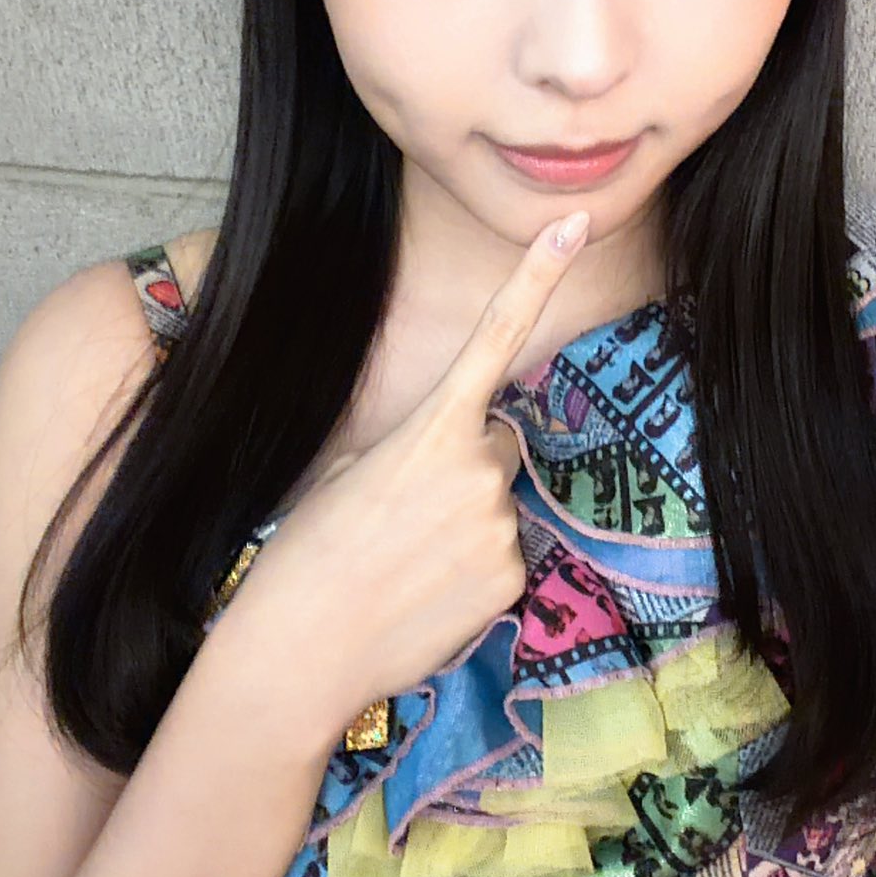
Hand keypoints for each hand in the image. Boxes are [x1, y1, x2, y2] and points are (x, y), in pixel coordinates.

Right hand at [214, 209, 591, 749]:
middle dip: (463, 469)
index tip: (575, 225)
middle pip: (494, 446)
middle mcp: (477, 469)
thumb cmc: (305, 556)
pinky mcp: (512, 579)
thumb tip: (447, 460)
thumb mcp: (345, 473)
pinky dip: (473, 571)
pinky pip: (504, 557)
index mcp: (429, 429)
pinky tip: (424, 597)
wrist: (299, 651)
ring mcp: (500, 527)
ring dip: (465, 525)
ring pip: (497, 506)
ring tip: (405, 564)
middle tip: (402, 516)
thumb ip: (410, 450)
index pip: (493, 337)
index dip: (537, 275)